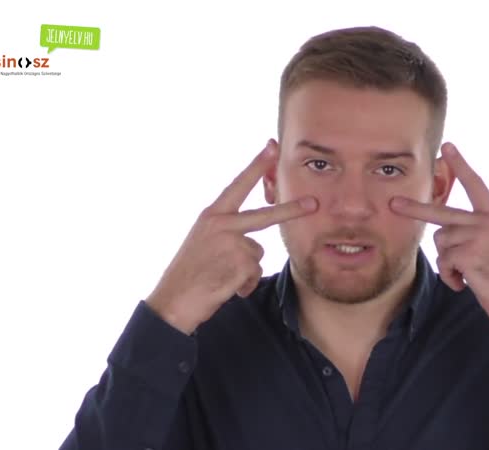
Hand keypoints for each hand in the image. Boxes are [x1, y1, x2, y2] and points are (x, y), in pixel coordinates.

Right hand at [146, 140, 317, 334]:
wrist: (174, 300)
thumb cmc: (189, 273)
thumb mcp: (203, 241)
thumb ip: (226, 231)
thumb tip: (254, 240)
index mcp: (211, 215)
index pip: (237, 185)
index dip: (256, 166)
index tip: (272, 147)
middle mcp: (221, 225)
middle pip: (265, 216)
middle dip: (291, 210)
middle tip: (314, 204)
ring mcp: (231, 244)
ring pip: (257, 253)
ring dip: (244, 269)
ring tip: (221, 276)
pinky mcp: (240, 265)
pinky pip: (254, 273)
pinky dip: (243, 284)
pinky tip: (224, 287)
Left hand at [390, 143, 488, 337]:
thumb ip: (475, 233)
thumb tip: (443, 234)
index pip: (476, 185)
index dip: (461, 165)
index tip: (448, 147)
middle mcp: (488, 222)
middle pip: (441, 213)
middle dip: (415, 209)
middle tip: (393, 204)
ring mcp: (478, 236)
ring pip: (441, 244)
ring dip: (449, 263)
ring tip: (469, 274)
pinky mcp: (469, 254)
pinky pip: (444, 262)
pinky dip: (451, 276)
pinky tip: (467, 283)